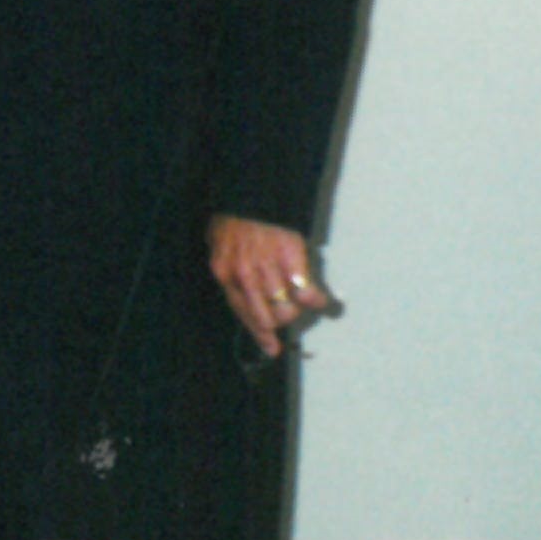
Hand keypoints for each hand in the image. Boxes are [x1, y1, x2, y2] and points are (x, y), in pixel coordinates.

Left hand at [209, 214, 331, 354]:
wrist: (250, 191)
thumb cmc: (235, 218)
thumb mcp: (219, 245)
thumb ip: (229, 270)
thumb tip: (242, 294)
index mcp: (224, 272)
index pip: (241, 312)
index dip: (258, 333)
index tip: (271, 348)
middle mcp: (243, 274)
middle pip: (266, 317)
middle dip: (279, 323)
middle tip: (287, 319)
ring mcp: (266, 267)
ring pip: (286, 308)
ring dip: (298, 311)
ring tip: (304, 306)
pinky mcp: (289, 257)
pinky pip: (305, 290)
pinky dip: (315, 299)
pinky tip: (321, 301)